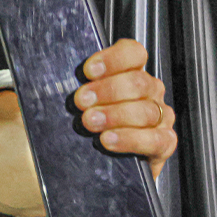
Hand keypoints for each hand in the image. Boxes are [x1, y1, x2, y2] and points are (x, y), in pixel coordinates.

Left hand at [74, 39, 175, 177]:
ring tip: (90, 121)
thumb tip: (51, 80)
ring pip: (144, 110)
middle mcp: (150, 91)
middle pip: (137, 81)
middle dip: (106, 91)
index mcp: (133, 72)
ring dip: (114, 115)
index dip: (112, 59)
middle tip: (81, 101)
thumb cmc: (95, 123)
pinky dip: (129, 139)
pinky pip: (155, 139)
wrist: (113, 163)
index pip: (133, 53)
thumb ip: (79, 87)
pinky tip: (108, 140)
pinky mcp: (165, 143)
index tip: (88, 71)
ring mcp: (161, 116)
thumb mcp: (85, 100)